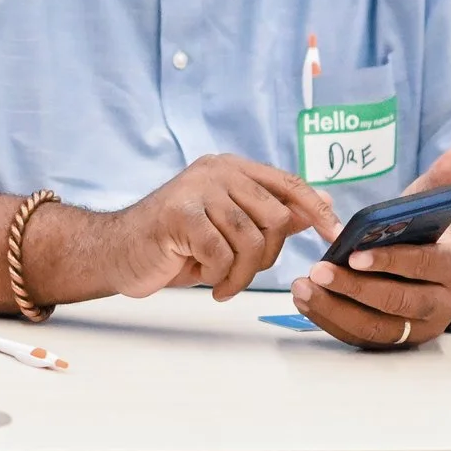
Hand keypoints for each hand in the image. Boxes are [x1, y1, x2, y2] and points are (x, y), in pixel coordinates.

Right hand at [32, 155, 340, 303]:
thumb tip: (316, 210)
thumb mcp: (226, 227)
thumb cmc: (173, 243)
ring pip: (251, 241)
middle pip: (275, 217)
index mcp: (230, 168)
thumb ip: (266, 215)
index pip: (287, 182)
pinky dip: (218, 277)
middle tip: (240, 271)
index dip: (315, 209)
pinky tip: (201, 280)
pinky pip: (222, 256)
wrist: (117, 252)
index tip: (333, 233)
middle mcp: (215, 171)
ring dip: (240, 274)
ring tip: (221, 281)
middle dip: (266, 256)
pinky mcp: (180, 214)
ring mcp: (196, 189)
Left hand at [291, 148, 450, 348]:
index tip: (354, 254)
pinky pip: (361, 337)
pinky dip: (331, 321)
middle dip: (354, 287)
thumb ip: (440, 182)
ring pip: (376, 326)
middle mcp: (441, 305)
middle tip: (318, 269)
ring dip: (335, 308)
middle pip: (396, 301)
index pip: (421, 265)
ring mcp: (418, 329)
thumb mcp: (433, 208)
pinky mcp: (396, 342)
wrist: (441, 276)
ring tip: (303, 286)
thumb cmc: (427, 237)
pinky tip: (306, 300)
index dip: (388, 260)